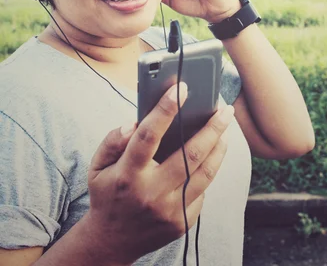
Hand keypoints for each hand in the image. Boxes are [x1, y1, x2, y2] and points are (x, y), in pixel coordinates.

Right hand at [84, 83, 233, 264]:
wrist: (111, 243)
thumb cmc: (108, 193)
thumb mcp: (97, 166)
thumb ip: (113, 140)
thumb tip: (135, 122)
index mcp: (127, 174)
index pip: (148, 135)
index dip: (165, 109)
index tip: (182, 87)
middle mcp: (151, 193)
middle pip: (191, 155)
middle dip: (213, 128)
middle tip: (225, 109)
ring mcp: (169, 211)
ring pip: (205, 173)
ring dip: (219, 147)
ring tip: (226, 129)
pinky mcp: (182, 223)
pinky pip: (201, 192)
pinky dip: (206, 172)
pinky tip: (210, 157)